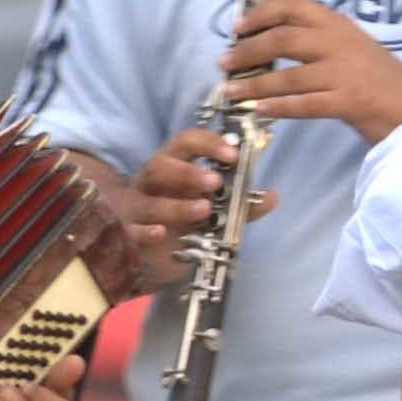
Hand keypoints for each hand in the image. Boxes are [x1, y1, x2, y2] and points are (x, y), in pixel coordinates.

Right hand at [123, 128, 276, 291]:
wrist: (148, 257)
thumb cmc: (179, 222)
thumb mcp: (212, 212)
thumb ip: (238, 204)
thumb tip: (272, 196)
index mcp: (172, 168)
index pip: (185, 143)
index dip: (208, 144)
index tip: (232, 153)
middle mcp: (151, 184)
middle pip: (160, 166)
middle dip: (188, 172)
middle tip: (215, 181)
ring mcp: (137, 210)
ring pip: (150, 202)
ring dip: (177, 205)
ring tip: (204, 211)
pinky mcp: (128, 237)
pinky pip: (132, 232)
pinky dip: (145, 232)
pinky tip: (161, 234)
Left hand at [220, 0, 401, 143]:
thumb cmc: (379, 77)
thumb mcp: (350, 45)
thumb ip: (318, 39)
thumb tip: (270, 39)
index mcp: (338, 24)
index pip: (293, 6)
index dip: (261, 13)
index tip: (238, 27)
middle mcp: (340, 43)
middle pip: (283, 39)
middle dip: (248, 51)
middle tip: (225, 62)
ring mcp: (345, 73)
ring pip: (289, 76)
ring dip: (255, 85)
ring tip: (231, 91)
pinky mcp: (349, 101)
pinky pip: (305, 104)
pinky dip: (278, 107)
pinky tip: (259, 111)